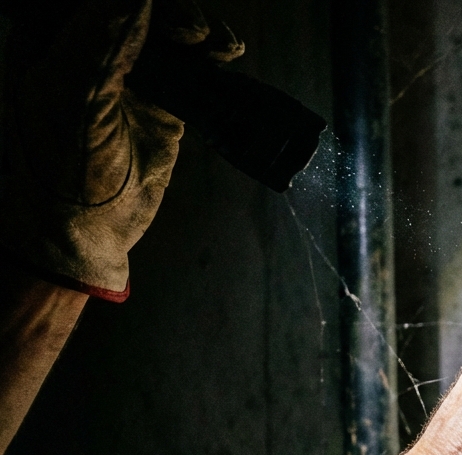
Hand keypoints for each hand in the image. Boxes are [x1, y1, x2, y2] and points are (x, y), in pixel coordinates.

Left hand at [0, 0, 242, 301]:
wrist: (89, 234)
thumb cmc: (64, 172)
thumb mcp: (79, 99)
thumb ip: (104, 38)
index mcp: (46, 35)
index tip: (155, 5)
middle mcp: (84, 43)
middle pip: (135, 3)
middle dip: (170, 7)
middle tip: (188, 33)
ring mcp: (126, 68)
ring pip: (167, 22)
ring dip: (197, 25)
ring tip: (213, 46)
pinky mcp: (162, 92)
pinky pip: (191, 57)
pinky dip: (213, 50)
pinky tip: (224, 54)